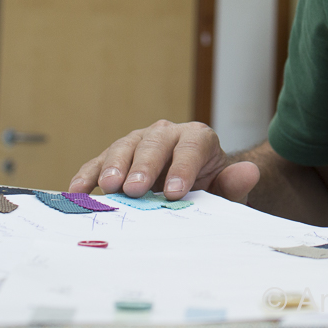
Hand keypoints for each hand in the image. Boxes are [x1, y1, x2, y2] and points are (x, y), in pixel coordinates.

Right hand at [68, 120, 260, 201]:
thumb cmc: (208, 189)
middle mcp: (166, 133)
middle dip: (145, 166)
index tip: (176, 193)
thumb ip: (233, 185)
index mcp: (197, 138)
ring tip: (109, 189)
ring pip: (124, 147)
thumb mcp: (224, 191)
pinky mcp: (115, 157)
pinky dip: (87, 175)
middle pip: (154, 143)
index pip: (191, 147)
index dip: (184, 169)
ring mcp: (138, 142)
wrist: (191, 186)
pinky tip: (77, 192)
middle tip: (136, 189)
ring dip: (114, 167)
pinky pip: (98, 163)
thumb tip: (249, 173)